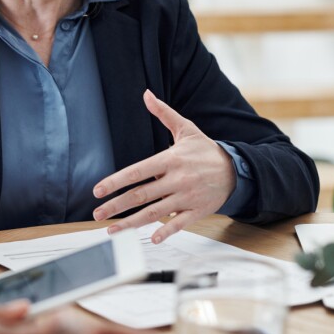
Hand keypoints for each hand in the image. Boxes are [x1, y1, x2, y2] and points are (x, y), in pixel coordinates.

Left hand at [91, 89, 236, 243]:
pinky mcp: (197, 211)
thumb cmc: (206, 150)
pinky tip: (151, 239)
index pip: (137, 172)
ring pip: (155, 213)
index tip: (98, 190)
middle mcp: (177, 179)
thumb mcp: (186, 129)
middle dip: (117, 206)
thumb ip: (164, 113)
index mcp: (170, 159)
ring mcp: (187, 197)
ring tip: (111, 229)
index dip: (115, 182)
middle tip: (97, 213)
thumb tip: (147, 94)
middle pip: (142, 195)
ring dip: (131, 223)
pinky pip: (179, 224)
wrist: (236, 169)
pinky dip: (166, 232)